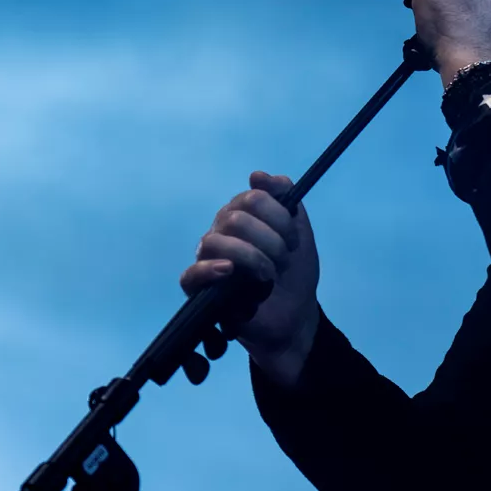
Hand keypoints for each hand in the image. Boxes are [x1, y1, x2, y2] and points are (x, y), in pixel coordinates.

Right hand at [180, 171, 321, 386]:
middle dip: (270, 239)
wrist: (296, 315)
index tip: (295, 240)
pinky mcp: (200, 290)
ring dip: (252, 256)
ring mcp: (208, 259)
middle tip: (284, 260)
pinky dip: (210, 269)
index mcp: (242, 216)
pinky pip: (191, 275)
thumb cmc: (294, 273)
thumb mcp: (300, 232)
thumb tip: (256, 175)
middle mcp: (222, 233)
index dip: (279, 217)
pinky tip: (229, 270)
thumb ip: (285, 200)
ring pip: (217, 241)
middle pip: (236, 218)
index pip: (253, 198)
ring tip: (268, 274)